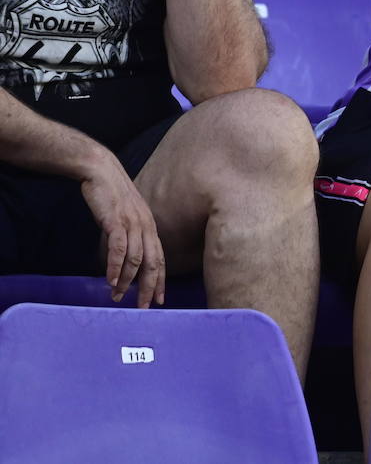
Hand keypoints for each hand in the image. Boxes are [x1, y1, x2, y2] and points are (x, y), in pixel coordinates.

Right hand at [79, 154, 165, 307]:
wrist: (101, 170)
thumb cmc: (112, 195)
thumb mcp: (126, 217)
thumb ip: (130, 235)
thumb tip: (126, 258)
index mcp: (150, 227)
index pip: (160, 258)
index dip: (161, 280)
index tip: (160, 299)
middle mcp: (145, 226)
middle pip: (153, 263)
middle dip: (150, 287)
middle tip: (144, 307)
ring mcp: (132, 223)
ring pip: (135, 259)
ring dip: (127, 281)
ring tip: (118, 297)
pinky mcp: (116, 220)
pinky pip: (118, 248)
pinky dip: (114, 267)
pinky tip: (110, 280)